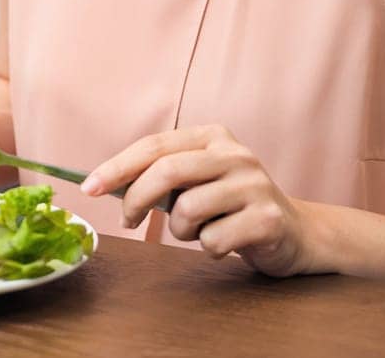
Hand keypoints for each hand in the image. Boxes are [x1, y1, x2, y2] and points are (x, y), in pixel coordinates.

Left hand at [79, 124, 323, 276]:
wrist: (297, 233)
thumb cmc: (231, 207)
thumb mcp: (198, 181)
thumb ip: (161, 176)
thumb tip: (104, 183)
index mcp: (212, 137)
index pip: (154, 146)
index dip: (117, 167)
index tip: (88, 188)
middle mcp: (235, 154)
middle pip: (167, 171)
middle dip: (136, 199)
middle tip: (127, 221)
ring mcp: (255, 185)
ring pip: (188, 210)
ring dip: (180, 231)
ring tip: (197, 232)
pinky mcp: (268, 219)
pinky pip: (214, 240)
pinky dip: (209, 248)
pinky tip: (224, 244)